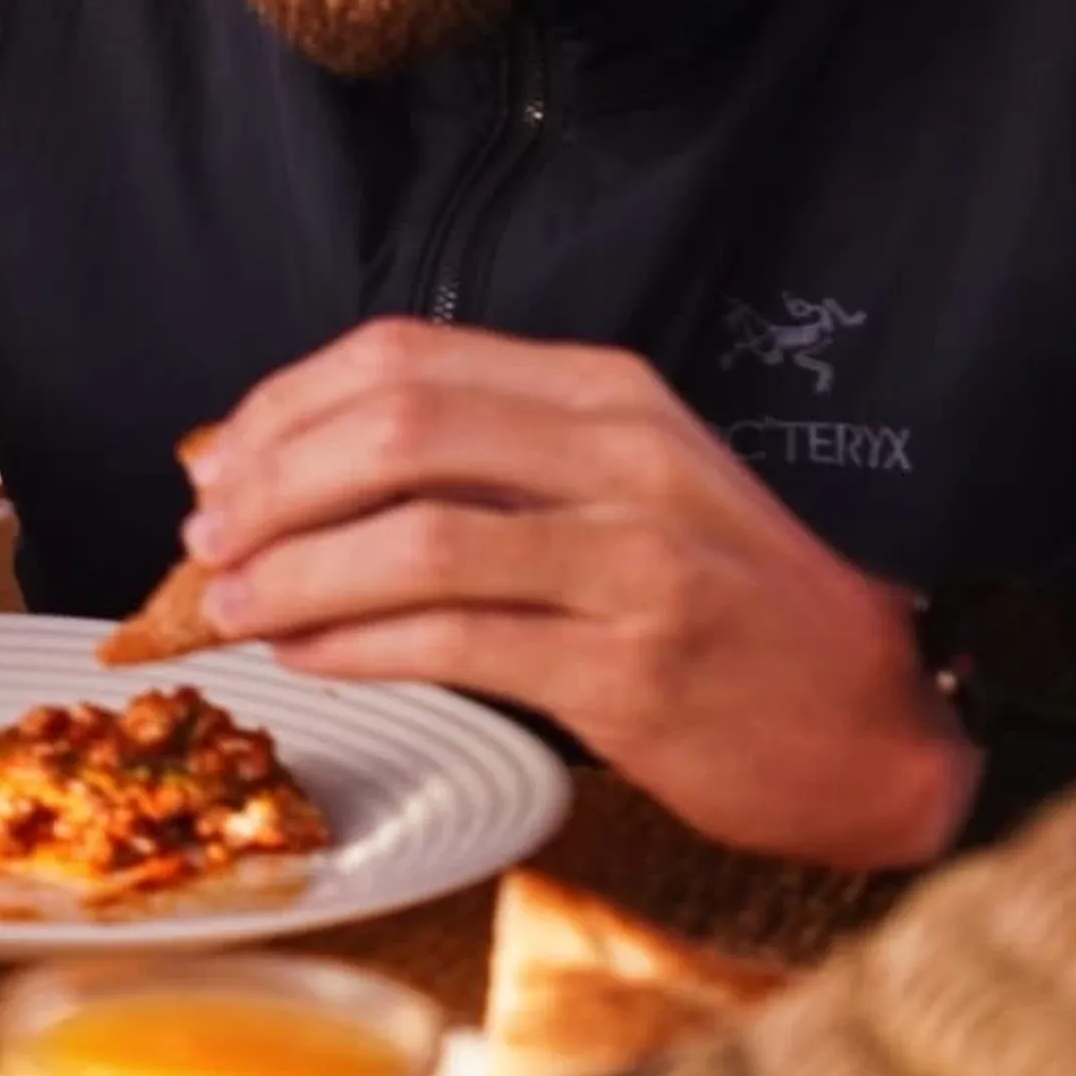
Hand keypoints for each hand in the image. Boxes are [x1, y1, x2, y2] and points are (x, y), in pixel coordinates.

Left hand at [180, 319, 977, 869]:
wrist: (868, 715)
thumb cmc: (715, 598)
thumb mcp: (613, 483)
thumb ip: (474, 460)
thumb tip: (276, 466)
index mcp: (606, 391)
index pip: (402, 360)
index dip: (283, 408)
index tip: (218, 465)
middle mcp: (624, 457)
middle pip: (395, 432)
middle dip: (270, 485)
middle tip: (207, 539)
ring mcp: (635, 560)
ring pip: (414, 540)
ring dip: (294, 574)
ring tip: (234, 606)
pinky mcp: (632, 668)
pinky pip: (454, 642)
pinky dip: (354, 646)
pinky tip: (308, 654)